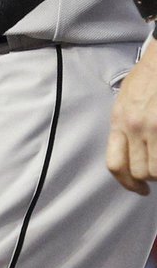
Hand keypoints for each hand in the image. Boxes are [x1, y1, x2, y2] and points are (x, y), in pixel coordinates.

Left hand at [107, 35, 156, 194]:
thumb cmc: (147, 78)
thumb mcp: (125, 101)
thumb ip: (123, 127)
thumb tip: (129, 153)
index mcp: (119, 121)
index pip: (115, 164)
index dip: (127, 183)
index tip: (139, 189)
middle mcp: (135, 126)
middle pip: (140, 172)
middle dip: (149, 176)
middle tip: (156, 169)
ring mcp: (155, 127)